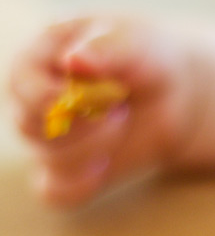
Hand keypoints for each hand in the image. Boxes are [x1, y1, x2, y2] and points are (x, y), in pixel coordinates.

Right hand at [9, 14, 198, 204]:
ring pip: (49, 160)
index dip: (59, 98)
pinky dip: (79, 186)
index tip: (108, 94)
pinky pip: (55, 193)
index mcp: (36, 59)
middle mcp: (30, 101)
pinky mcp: (67, 170)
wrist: (170, 91)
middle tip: (122, 109)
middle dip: (84, 125)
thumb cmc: (145, 56)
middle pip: (30, 128)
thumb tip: (74, 61)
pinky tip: (104, 167)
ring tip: (122, 123)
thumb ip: (107, 47)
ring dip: (94, 149)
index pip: (22, 87)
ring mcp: (45, 138)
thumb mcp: (136, 42)